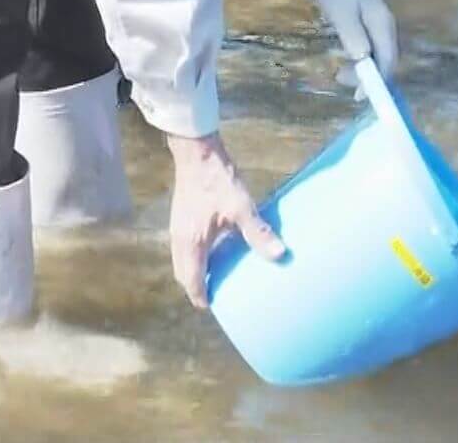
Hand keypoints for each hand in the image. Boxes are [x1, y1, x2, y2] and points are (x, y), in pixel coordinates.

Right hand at [165, 132, 284, 308]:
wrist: (197, 151)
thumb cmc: (217, 179)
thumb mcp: (241, 207)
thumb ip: (258, 233)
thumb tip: (280, 254)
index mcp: (191, 243)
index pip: (190, 280)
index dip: (200, 296)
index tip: (212, 306)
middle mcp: (179, 238)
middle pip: (182, 273)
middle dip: (195, 287)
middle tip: (215, 294)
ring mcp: (177, 226)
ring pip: (181, 259)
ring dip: (194, 271)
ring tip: (216, 274)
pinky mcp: (181, 215)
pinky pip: (184, 246)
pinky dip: (194, 256)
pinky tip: (213, 248)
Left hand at [309, 0, 396, 78]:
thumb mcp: (341, 11)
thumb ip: (352, 33)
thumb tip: (362, 58)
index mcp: (383, 24)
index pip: (388, 60)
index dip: (377, 81)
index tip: (361, 97)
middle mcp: (386, 30)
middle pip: (386, 63)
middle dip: (367, 79)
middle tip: (340, 79)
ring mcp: (380, 31)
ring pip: (378, 61)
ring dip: (361, 73)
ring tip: (338, 73)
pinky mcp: (372, 33)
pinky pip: (371, 55)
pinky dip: (360, 65)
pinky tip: (346, 66)